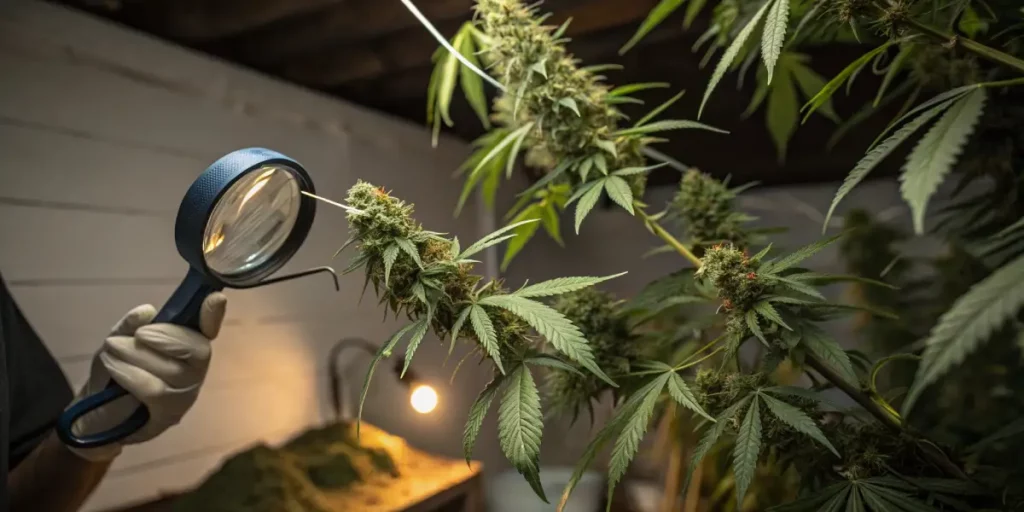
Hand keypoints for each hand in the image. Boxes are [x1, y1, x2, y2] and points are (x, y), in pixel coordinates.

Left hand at [67, 293, 226, 460]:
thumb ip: (130, 326)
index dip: (213, 315)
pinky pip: (155, 389)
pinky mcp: (170, 414)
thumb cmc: (114, 373)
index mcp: (186, 347)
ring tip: (113, 348)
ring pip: (172, 370)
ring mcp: (185, 394)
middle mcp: (194, 370)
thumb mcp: (117, 341)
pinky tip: (113, 366)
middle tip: (139, 334)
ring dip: (137, 354)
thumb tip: (147, 311)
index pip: (208, 329)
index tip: (215, 298)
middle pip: (197, 349)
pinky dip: (130, 373)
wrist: (93, 413)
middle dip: (167, 337)